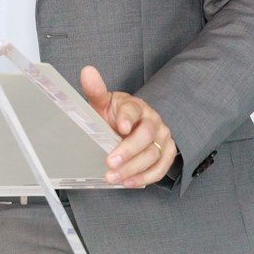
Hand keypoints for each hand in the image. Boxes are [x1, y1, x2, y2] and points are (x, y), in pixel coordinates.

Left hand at [80, 65, 176, 187]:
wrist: (131, 124)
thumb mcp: (103, 103)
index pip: (134, 109)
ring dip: (133, 169)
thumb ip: (95, 90)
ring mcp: (162, 137)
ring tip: (113, 177)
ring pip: (153, 154)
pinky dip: (146, 177)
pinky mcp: (166, 152)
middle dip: (128, 151)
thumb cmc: (115, 114)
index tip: (121, 127)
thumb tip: (87, 71)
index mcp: (135, 105)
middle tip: (110, 162)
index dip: (128, 118)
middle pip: (146, 135)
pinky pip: (161, 167)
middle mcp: (152, 120)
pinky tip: (129, 182)